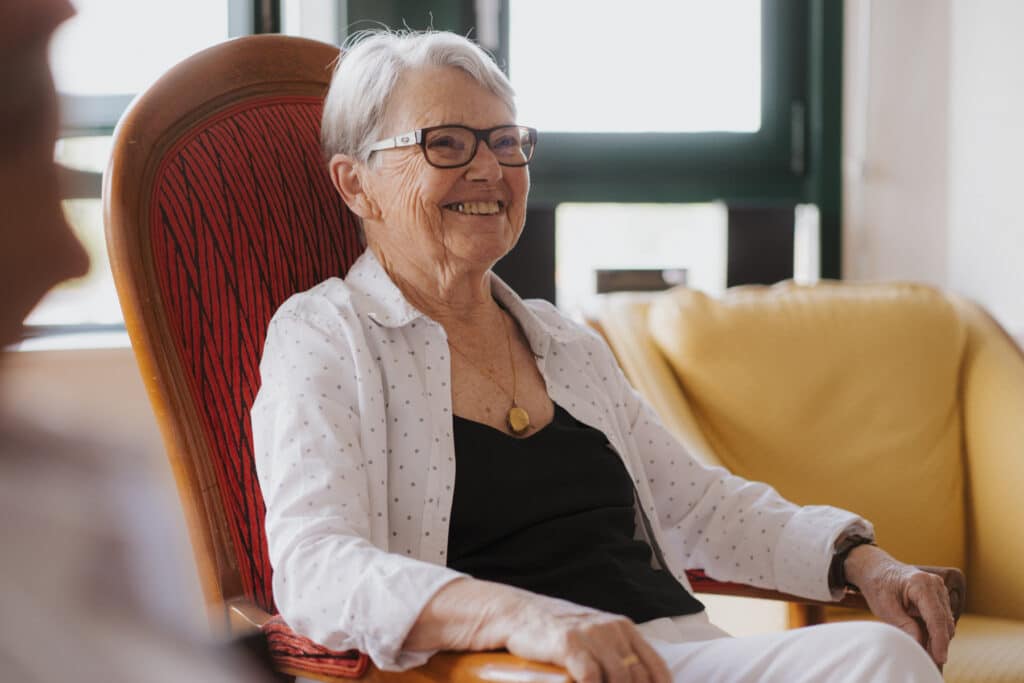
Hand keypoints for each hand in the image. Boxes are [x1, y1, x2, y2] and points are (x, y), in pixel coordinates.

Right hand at [404, 579, 669, 681]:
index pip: (657, 671)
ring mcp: (591, 634)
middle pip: (638, 679)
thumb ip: (613, 657)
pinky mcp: (568, 642)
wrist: (513, 614)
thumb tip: (632, 680)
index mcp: (624, 629)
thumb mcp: (591, 638)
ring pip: (620, 678)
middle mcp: (612, 629)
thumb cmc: (553, 633)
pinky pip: (591, 675)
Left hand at [842, 544, 955, 665]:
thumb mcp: (885, 607)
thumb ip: (903, 625)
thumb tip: (919, 645)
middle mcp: (935, 584)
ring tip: (926, 653)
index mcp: (921, 583)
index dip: (939, 640)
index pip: (936, 617)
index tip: (939, 658)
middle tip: (930, 661)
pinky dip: (936, 630)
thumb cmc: (878, 585)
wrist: (876, 569)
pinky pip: (942, 617)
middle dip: (939, 643)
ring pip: (946, 621)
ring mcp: (939, 589)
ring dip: (938, 638)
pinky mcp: (939, 595)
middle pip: (944, 621)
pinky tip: (927, 642)